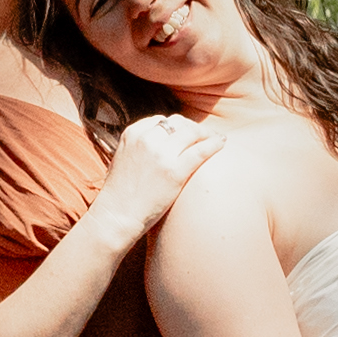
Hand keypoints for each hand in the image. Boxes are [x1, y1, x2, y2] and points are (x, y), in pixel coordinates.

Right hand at [94, 112, 217, 240]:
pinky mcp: (174, 171)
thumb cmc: (119, 193)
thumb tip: (158, 143)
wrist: (116, 216)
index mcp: (133, 134)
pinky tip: (221, 143)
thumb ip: (138, 146)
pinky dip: (214, 144)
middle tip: (204, 135)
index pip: (161, 120)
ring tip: (216, 138)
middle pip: (178, 123)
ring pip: (191, 132)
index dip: (176, 126)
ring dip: (206, 133)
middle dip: (192, 128)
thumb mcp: (122, 157)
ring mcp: (161, 154)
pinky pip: (201, 150)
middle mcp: (147, 139)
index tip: (185, 133)